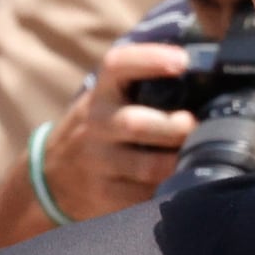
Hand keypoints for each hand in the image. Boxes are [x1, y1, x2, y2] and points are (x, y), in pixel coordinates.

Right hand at [42, 34, 197, 220]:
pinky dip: (165, 189)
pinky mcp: (104, 196)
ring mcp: (97, 163)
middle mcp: (96, 124)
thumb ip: (142, 82)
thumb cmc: (100, 127)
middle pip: (135, 124)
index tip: (182, 61)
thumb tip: (201, 66)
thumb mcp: (108, 98)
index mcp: (101, 92)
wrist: (53, 176)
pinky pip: (144, 196)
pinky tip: (176, 182)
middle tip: (194, 126)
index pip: (118, 65)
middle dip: (172, 127)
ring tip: (195, 157)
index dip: (150, 59)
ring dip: (177, 162)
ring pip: (146, 167)